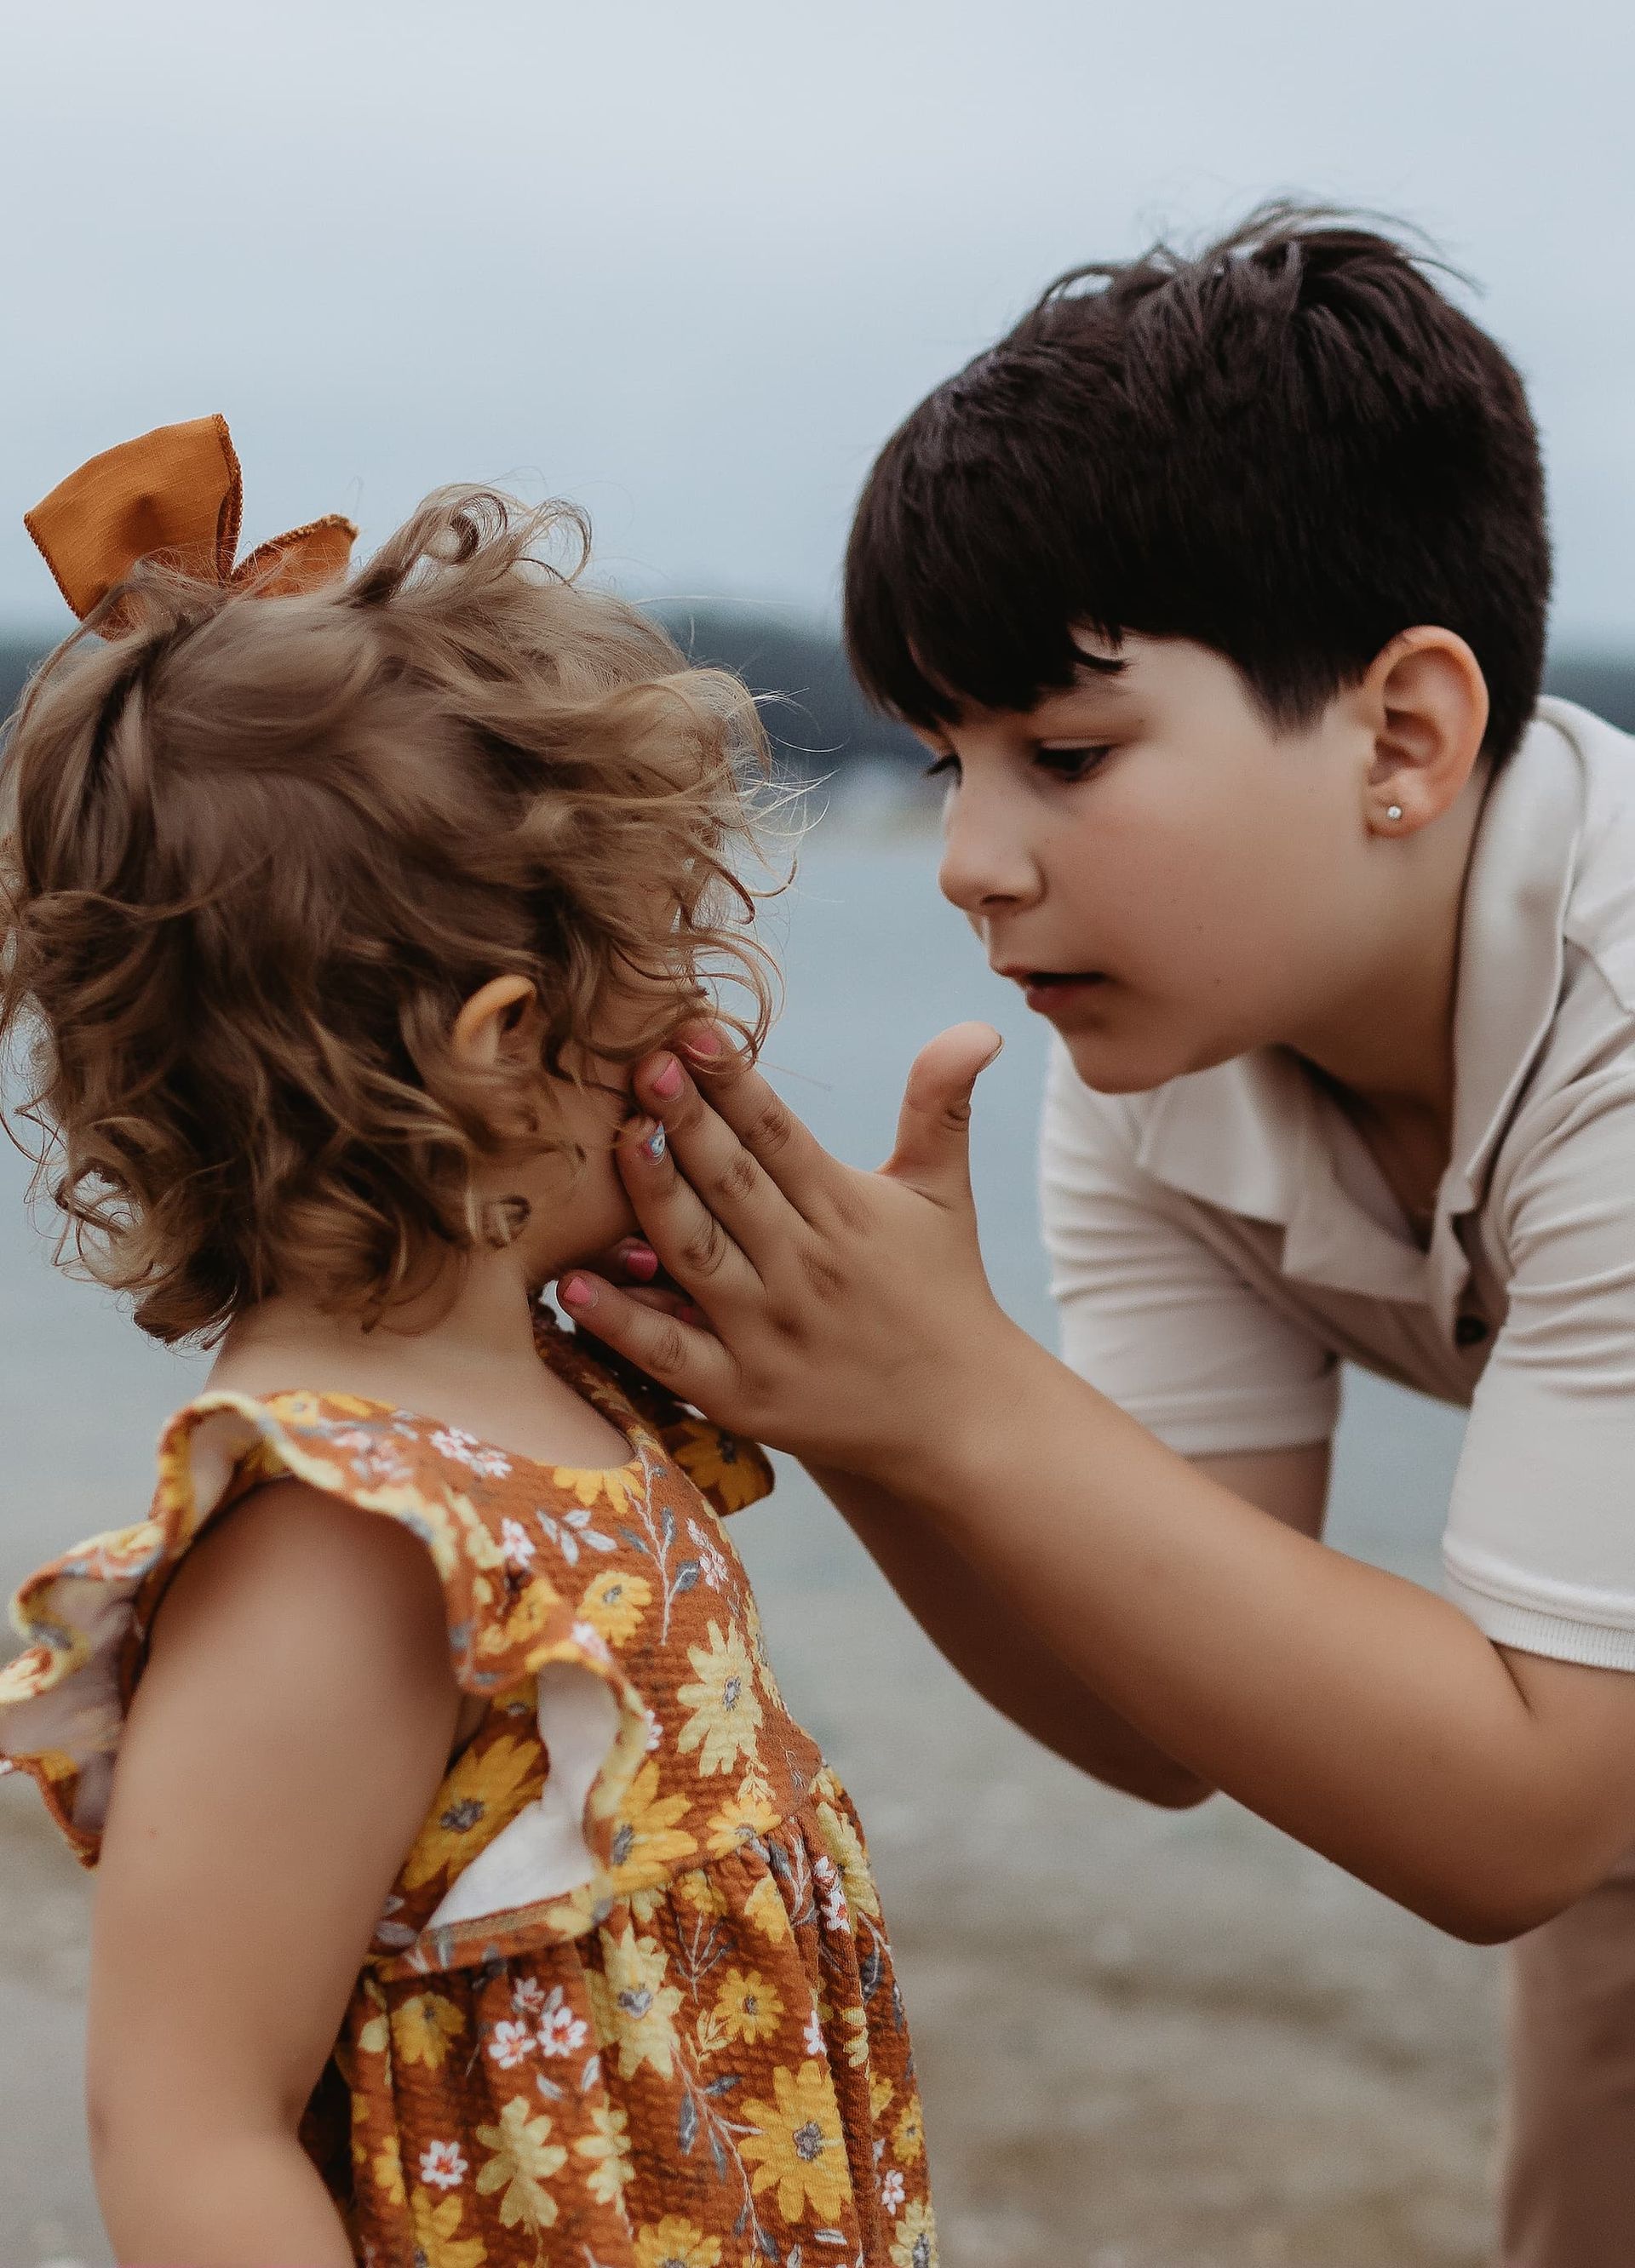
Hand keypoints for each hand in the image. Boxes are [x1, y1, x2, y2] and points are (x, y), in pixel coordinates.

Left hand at [556, 1020, 1025, 1480]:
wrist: (961, 1418)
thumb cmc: (942, 1290)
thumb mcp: (942, 1194)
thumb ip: (940, 1105)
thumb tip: (982, 1026)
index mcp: (846, 1209)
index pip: (777, 1132)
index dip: (733, 1079)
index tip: (692, 1028)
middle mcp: (806, 1266)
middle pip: (733, 1182)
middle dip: (686, 1119)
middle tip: (642, 1062)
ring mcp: (770, 1333)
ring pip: (698, 1254)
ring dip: (654, 1198)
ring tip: (619, 1141)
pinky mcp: (743, 1395)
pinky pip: (671, 1354)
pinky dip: (623, 1324)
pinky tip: (576, 1285)